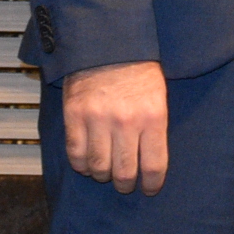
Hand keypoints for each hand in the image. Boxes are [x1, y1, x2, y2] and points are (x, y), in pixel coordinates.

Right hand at [63, 60, 169, 194]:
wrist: (109, 44)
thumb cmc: (139, 71)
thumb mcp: (159, 96)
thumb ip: (155, 128)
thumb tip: (150, 162)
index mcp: (153, 117)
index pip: (154, 165)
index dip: (151, 184)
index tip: (149, 189)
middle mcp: (125, 122)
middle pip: (124, 172)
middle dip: (125, 184)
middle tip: (125, 183)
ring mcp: (97, 120)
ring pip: (98, 167)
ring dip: (102, 174)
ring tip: (106, 170)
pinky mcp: (74, 116)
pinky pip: (75, 154)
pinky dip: (81, 164)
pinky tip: (87, 162)